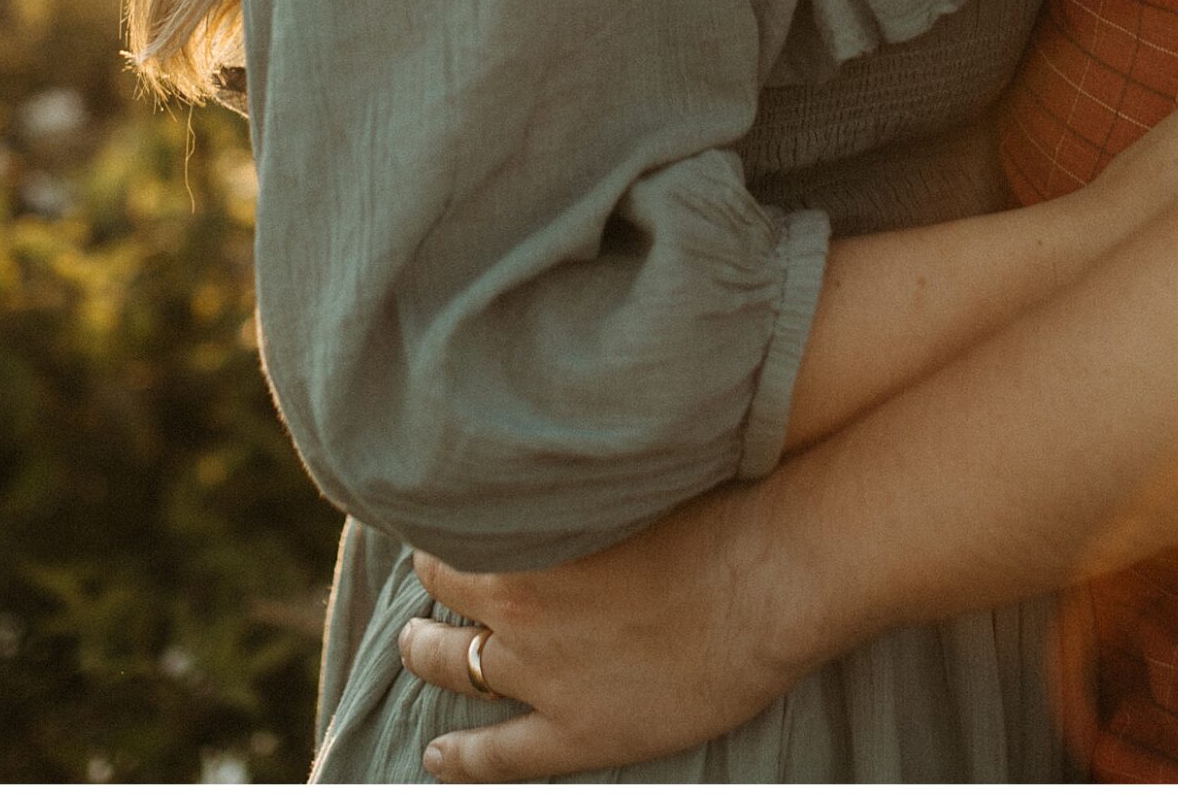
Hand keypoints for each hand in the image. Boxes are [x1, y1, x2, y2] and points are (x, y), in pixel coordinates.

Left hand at [400, 481, 807, 781]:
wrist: (764, 580)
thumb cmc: (716, 503)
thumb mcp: (631, 460)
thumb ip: (581, 457)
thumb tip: (559, 420)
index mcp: (530, 532)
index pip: (461, 518)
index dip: (451, 509)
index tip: (446, 498)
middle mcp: (519, 603)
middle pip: (449, 587)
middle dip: (433, 576)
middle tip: (425, 568)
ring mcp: (542, 673)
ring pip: (458, 667)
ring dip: (428, 654)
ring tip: (413, 643)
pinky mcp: (576, 732)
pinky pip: (499, 753)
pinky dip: (462, 757)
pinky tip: (439, 756)